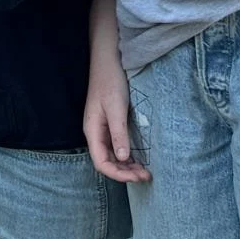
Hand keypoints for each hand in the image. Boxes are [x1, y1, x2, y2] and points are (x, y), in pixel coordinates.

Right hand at [84, 50, 149, 183]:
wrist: (108, 61)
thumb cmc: (110, 82)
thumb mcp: (116, 108)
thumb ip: (118, 133)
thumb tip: (123, 159)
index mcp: (92, 131)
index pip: (101, 162)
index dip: (118, 174)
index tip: (137, 177)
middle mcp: (95, 133)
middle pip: (107, 162)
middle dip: (125, 173)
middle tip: (146, 176)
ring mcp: (102, 129)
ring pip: (112, 156)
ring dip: (127, 167)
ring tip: (145, 171)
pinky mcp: (110, 124)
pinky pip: (117, 147)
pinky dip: (128, 156)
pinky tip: (139, 158)